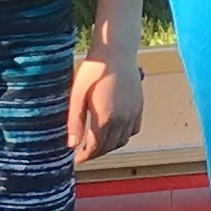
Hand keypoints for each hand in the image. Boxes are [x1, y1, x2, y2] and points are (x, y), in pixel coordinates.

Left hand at [67, 43, 144, 161]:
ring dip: (110, 146)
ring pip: (123, 140)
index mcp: (106, 118)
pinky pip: (134, 129)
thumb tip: (71, 145)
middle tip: (84, 154)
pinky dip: (124, 136)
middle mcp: (123, 119)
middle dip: (96, 154)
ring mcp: (133, 113)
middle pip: (109, 147)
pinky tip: (114, 131)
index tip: (76, 159)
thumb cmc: (94, 71)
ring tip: (97, 144)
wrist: (116, 52)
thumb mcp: (77, 95)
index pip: (95, 147)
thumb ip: (74, 122)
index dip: (85, 156)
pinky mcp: (139, 106)